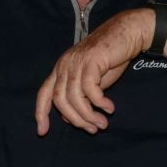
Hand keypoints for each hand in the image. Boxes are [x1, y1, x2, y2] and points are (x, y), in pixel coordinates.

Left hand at [35, 8, 149, 134]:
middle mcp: (64, 65)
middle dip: (74, 119)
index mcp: (60, 69)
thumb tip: (69, 119)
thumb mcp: (91, 81)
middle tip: (92, 129)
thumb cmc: (109, 59)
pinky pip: (90, 88)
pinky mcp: (91, 60)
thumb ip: (80, 97)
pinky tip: (109, 108)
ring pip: (74, 96)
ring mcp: (77, 61)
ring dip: (88, 115)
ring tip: (102, 123)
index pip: (44, 93)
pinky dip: (99, 102)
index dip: (40, 113)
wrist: (126, 34)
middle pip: (60, 99)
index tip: (42, 132)